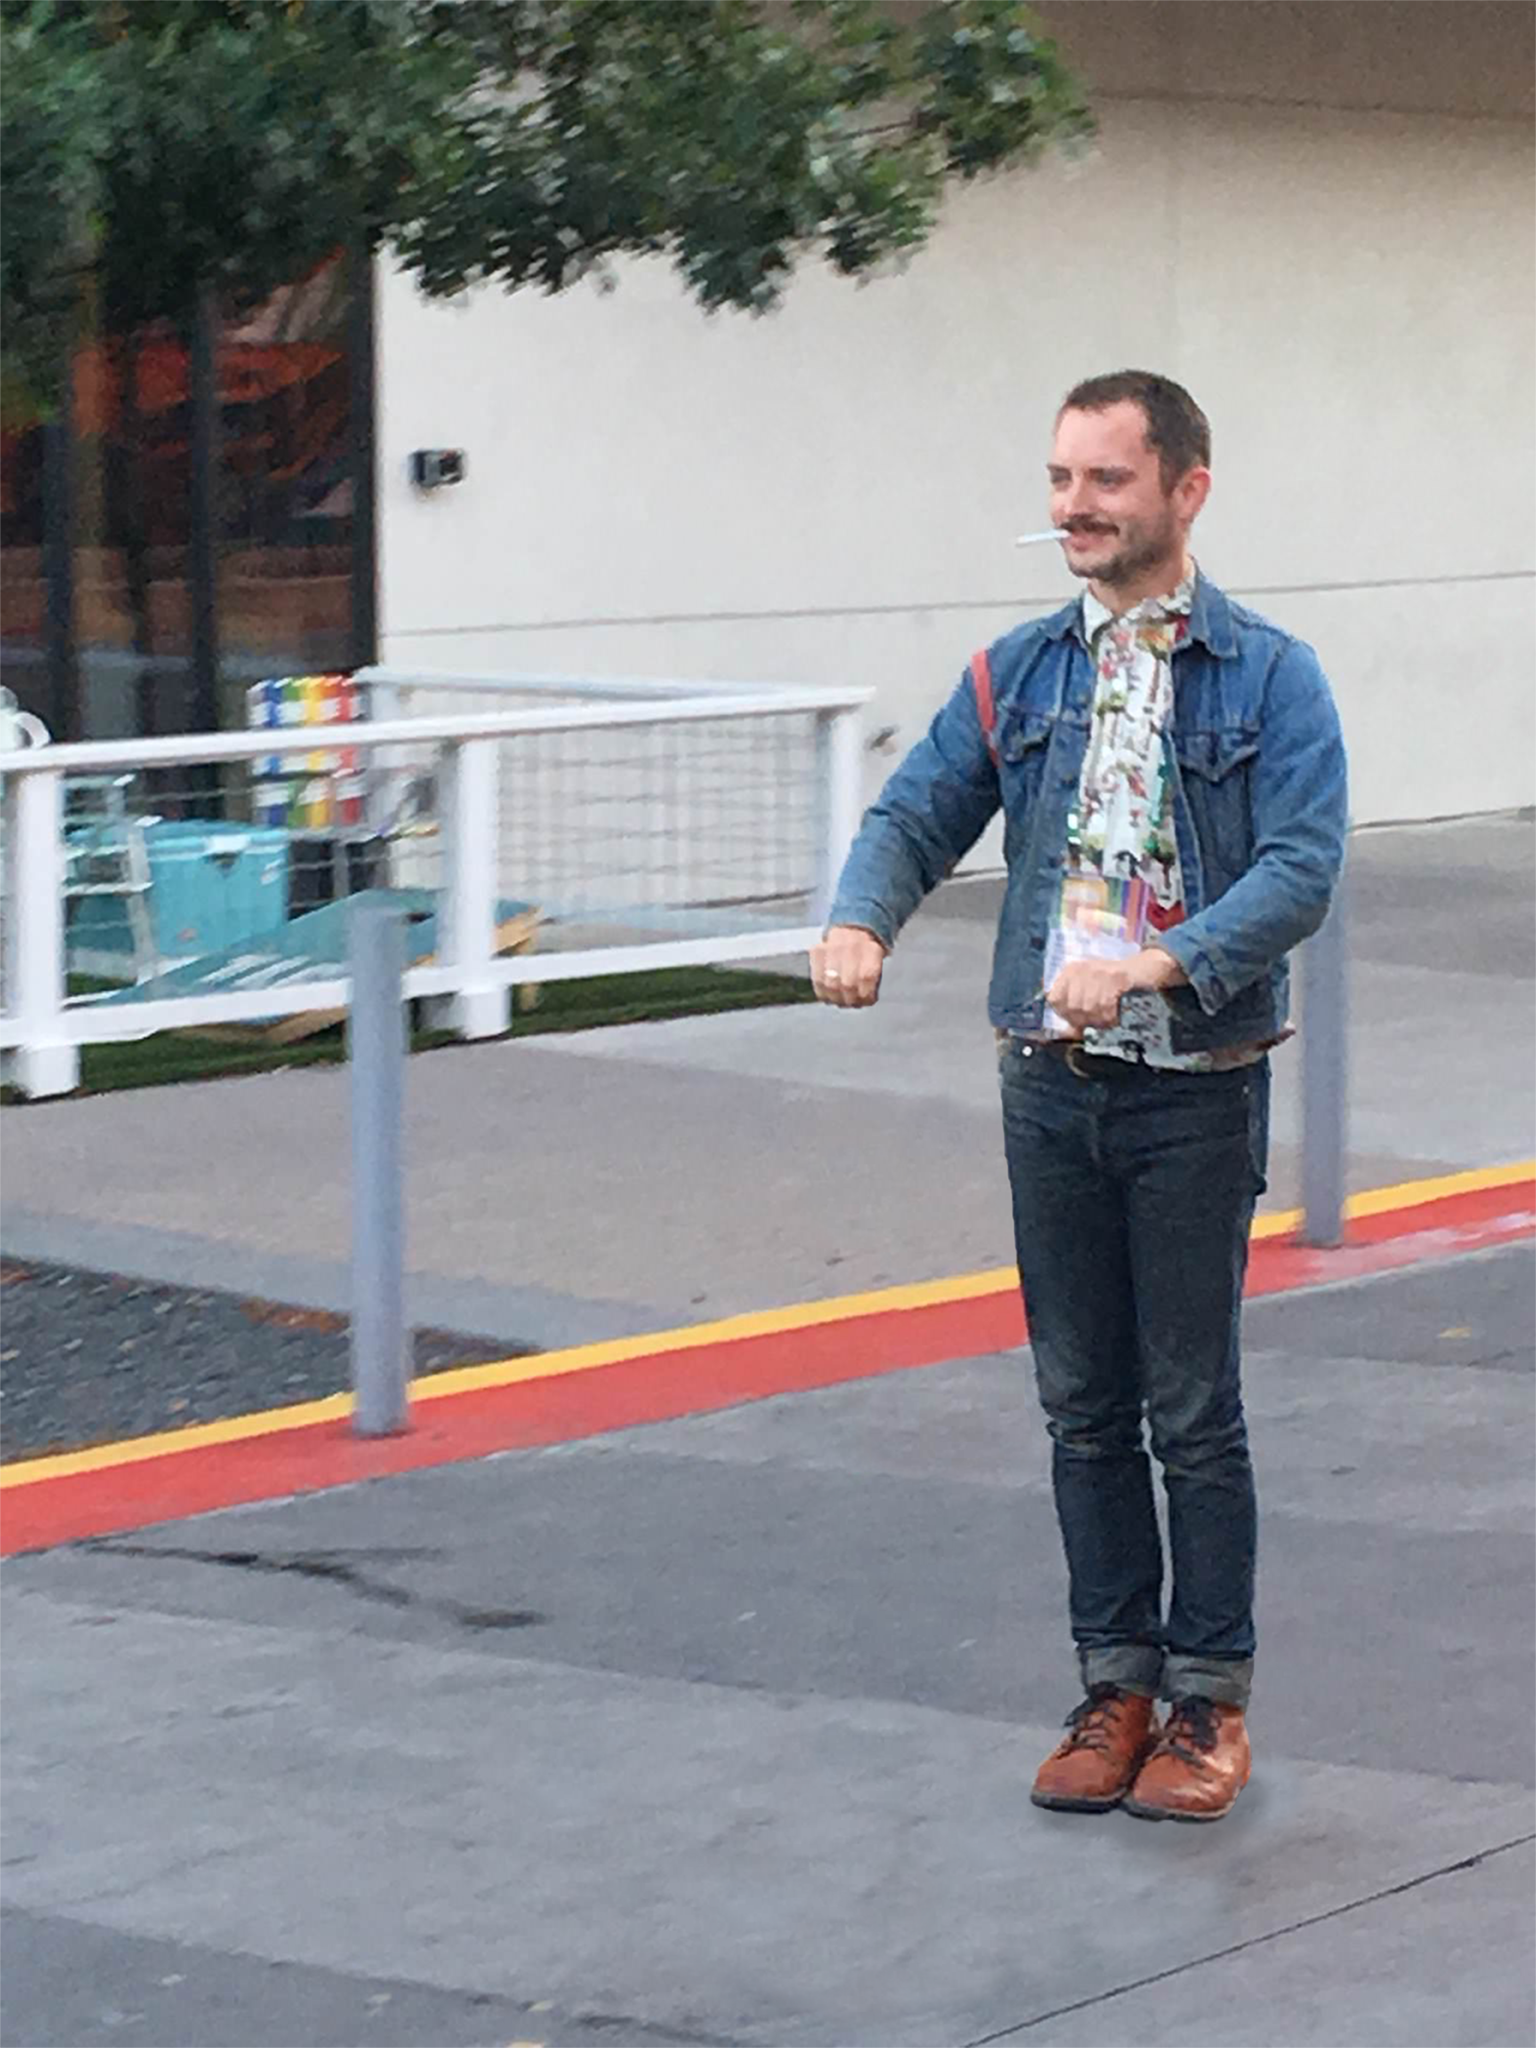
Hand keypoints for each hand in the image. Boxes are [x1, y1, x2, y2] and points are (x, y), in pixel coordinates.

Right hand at [810, 925, 887, 1006]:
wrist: (852, 928)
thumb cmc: (867, 952)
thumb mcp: (880, 961)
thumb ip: (874, 981)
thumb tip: (865, 1000)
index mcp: (871, 949)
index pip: (867, 977)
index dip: (866, 994)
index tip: (867, 1000)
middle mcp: (851, 945)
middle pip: (847, 983)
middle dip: (851, 999)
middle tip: (852, 1002)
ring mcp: (832, 947)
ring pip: (830, 984)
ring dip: (836, 998)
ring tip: (840, 1000)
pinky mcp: (816, 952)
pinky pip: (816, 979)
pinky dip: (822, 992)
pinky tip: (829, 995)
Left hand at [1045, 946, 1183, 1032]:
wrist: (1146, 969)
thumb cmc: (1117, 986)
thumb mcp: (1092, 994)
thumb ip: (1076, 1011)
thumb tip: (1066, 1034)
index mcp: (1071, 971)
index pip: (1054, 998)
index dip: (1064, 1014)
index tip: (1078, 1021)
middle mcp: (1081, 969)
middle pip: (1071, 1006)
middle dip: (1084, 1020)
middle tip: (1099, 1021)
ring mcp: (1097, 972)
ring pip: (1087, 1008)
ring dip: (1100, 1020)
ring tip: (1109, 1018)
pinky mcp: (1114, 977)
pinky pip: (1105, 1006)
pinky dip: (1110, 1016)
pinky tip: (1116, 1015)